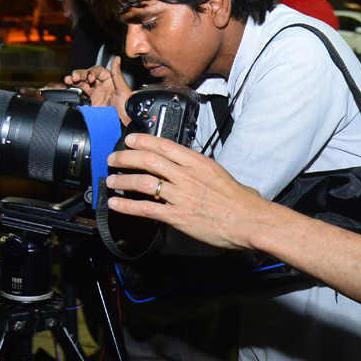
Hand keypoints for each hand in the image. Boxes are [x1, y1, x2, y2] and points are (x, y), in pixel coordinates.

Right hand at [64, 59, 132, 120]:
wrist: (122, 125)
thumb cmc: (126, 108)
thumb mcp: (123, 90)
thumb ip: (117, 74)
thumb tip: (117, 59)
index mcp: (111, 80)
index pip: (98, 71)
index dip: (92, 72)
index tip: (90, 79)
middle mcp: (103, 85)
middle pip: (88, 75)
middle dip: (80, 74)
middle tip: (73, 78)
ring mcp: (96, 94)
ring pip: (83, 82)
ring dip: (75, 79)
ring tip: (68, 80)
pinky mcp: (91, 102)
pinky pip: (81, 92)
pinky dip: (74, 88)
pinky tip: (69, 86)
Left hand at [104, 133, 266, 249]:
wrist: (250, 220)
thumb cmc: (242, 201)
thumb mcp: (222, 175)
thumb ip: (204, 171)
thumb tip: (197, 171)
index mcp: (198, 163)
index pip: (164, 145)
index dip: (143, 141)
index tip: (131, 140)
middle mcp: (187, 176)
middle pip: (148, 160)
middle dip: (126, 157)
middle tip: (114, 159)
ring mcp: (181, 196)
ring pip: (143, 182)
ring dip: (123, 180)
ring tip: (111, 181)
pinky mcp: (177, 216)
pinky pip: (146, 209)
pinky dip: (127, 206)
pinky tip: (116, 204)